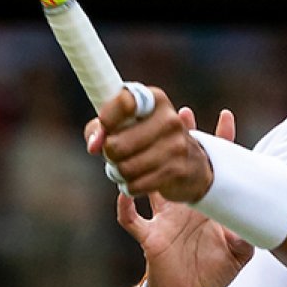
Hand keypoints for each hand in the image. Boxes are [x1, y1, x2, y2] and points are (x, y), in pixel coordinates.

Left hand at [85, 85, 212, 202]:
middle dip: (109, 154)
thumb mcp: (126, 124)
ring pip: (125, 168)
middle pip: (116, 144)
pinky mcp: (177, 170)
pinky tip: (138, 180)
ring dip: (119, 172)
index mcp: (154, 99)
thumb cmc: (148, 138)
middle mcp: (169, 119)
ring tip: (126, 168)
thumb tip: (94, 145)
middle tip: (115, 154)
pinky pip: (136, 185)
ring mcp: (176, 145)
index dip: (106, 120)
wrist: (193, 163)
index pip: (123, 103)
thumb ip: (102, 128)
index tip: (105, 127)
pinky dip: (131, 186)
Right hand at [115, 108, 253, 286]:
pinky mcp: (150, 238)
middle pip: (177, 164)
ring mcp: (164, 219)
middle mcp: (182, 205)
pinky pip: (132, 220)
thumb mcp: (238, 255)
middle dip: (178, 139)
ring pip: (151, 183)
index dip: (220, 143)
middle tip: (180, 114)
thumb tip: (251, 224)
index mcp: (206, 204)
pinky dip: (126, 207)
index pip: (212, 167)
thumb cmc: (213, 272)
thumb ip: (245, 238)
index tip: (226, 115)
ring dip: (146, 164)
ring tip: (142, 140)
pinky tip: (122, 193)